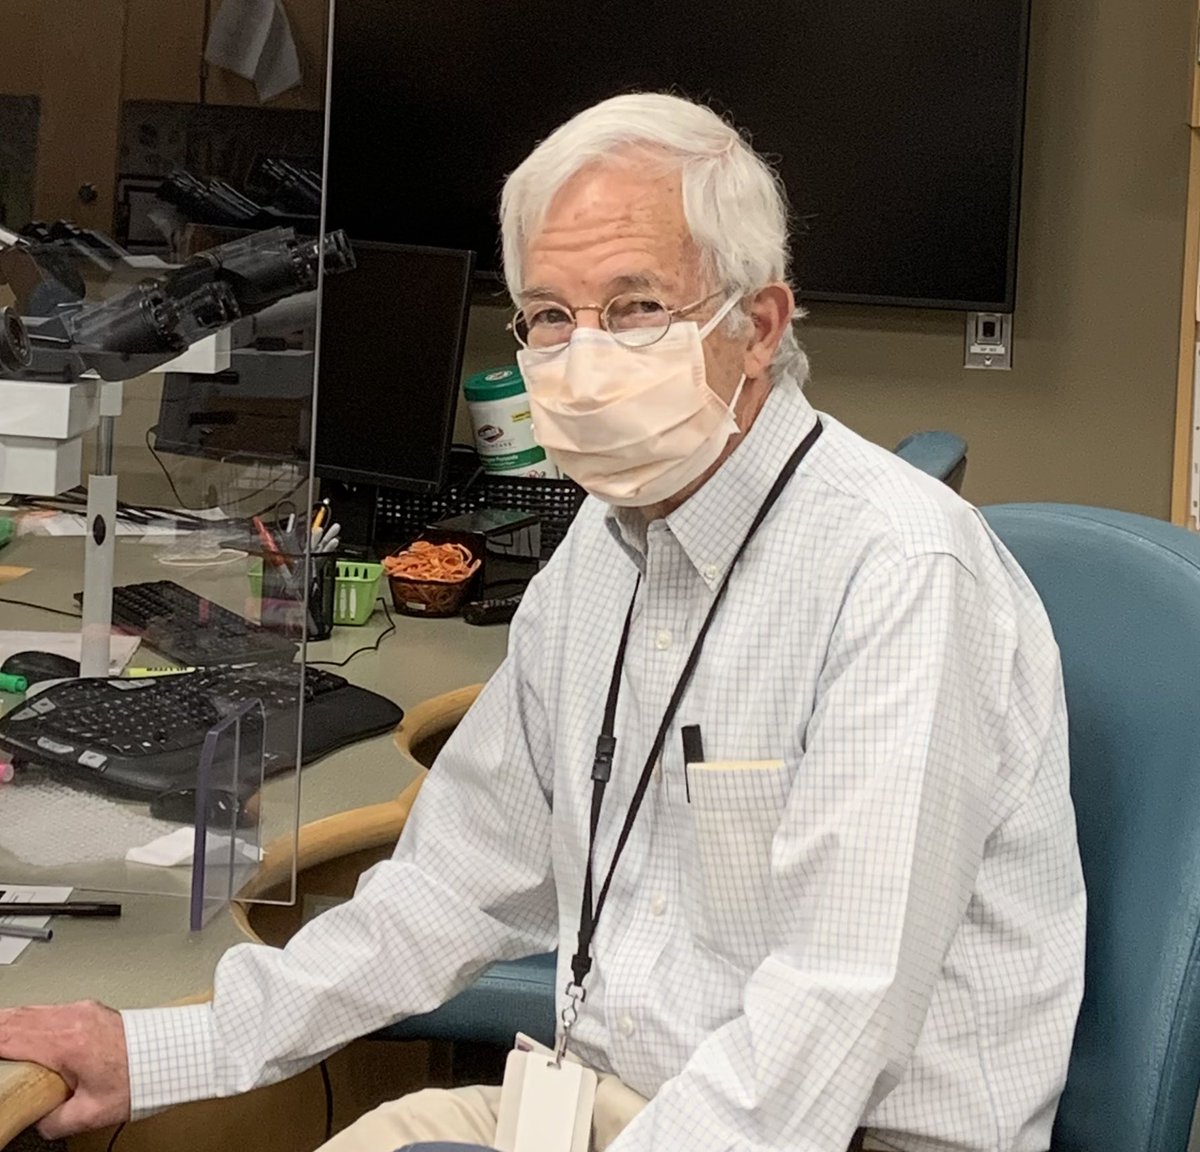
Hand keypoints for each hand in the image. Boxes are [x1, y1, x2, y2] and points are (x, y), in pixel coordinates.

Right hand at [0, 1001, 130, 1137]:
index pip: (12, 1036)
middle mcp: (73, 1019)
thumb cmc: (142, 1076)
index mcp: (68, 1042)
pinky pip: (48, 1008)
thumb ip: (55, 1121)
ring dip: (9, 1021)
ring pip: (32, 1009)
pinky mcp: (89, 1010)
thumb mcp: (91, 1113)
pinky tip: (21, 1027)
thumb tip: (38, 1120)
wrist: (174, 1052)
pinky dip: (27, 1017)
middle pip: (17, 1017)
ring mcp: (82, 1010)